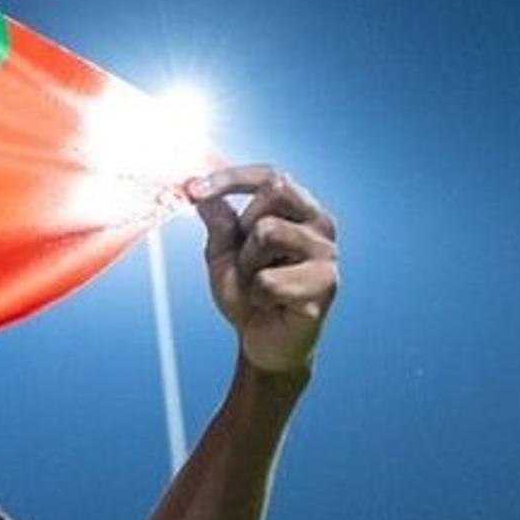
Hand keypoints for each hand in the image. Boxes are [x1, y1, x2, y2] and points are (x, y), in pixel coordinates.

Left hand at [192, 165, 338, 378]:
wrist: (265, 343)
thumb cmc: (250, 295)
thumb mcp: (223, 254)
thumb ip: (217, 222)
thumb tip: (198, 190)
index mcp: (299, 210)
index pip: (270, 176)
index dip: (231, 177)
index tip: (193, 189)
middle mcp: (320, 225)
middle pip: (275, 192)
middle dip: (244, 226)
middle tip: (246, 261)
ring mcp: (326, 254)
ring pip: (268, 232)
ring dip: (248, 264)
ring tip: (258, 286)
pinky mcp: (325, 285)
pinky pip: (269, 279)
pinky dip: (257, 296)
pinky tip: (270, 305)